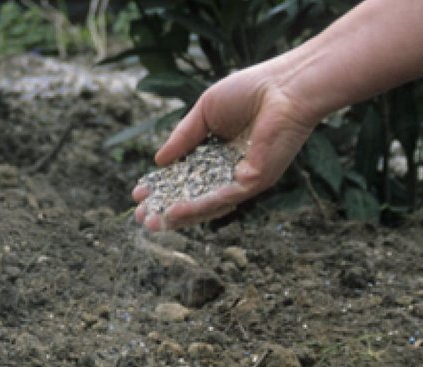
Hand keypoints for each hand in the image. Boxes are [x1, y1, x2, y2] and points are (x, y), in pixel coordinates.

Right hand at [132, 64, 318, 230]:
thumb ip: (183, 137)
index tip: (138, 194)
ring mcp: (244, 178)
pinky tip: (175, 211)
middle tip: (141, 218)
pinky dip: (198, 207)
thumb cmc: (250, 91)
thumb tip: (158, 162)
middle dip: (167, 208)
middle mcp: (232, 170)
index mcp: (220, 152)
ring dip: (179, 215)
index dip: (163, 186)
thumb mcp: (205, 112)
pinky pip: (223, 199)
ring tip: (152, 222)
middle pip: (195, 195)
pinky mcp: (255, 181)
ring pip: (208, 204)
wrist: (283, 87)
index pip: (187, 175)